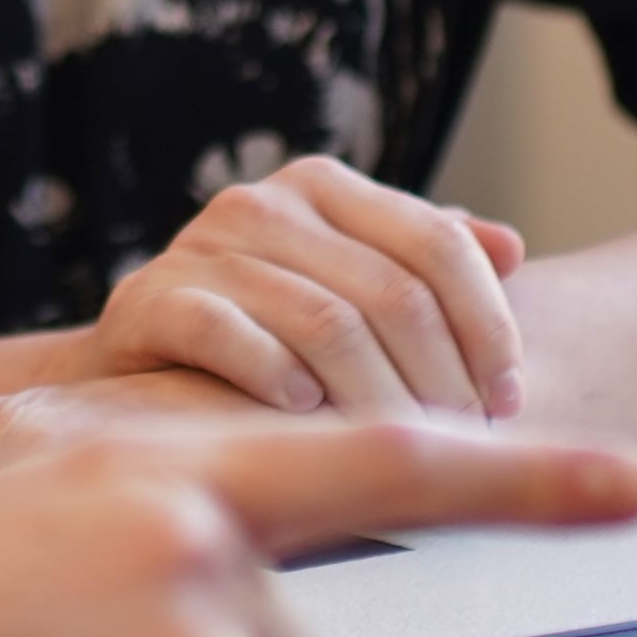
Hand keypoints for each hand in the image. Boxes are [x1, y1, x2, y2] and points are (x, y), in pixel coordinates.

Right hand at [60, 154, 528, 420]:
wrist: (126, 373)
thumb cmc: (259, 338)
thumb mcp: (344, 288)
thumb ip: (420, 265)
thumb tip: (511, 248)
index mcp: (324, 186)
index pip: (438, 243)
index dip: (488, 325)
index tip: (507, 400)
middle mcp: (264, 203)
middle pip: (391, 292)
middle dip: (442, 379)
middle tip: (460, 443)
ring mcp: (201, 246)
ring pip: (326, 324)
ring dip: (377, 399)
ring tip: (400, 450)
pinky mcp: (149, 298)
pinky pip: (231, 336)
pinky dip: (278, 381)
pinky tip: (306, 418)